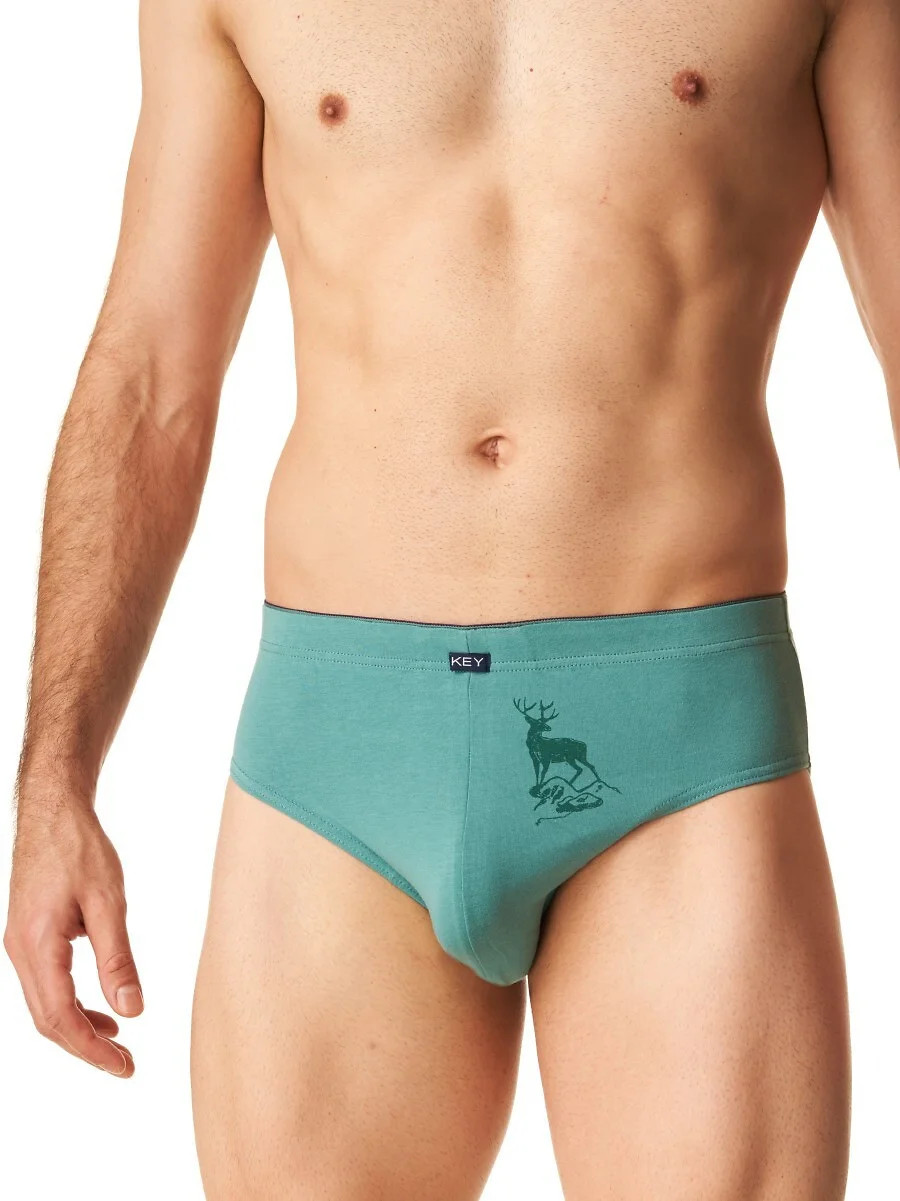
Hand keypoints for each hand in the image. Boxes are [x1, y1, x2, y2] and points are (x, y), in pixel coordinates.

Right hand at [4, 794, 142, 1075]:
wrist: (52, 809)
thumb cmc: (79, 847)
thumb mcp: (108, 902)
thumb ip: (118, 958)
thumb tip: (133, 1009)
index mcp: (36, 946)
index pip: (59, 1018)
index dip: (91, 1049)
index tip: (124, 1067)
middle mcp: (19, 951)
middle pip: (47, 1019)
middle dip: (85, 1047)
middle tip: (125, 1065)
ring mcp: (19, 943)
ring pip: (45, 1003)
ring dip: (79, 1026)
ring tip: (118, 1041)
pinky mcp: (28, 934)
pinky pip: (46, 982)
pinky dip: (72, 1002)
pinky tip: (102, 1006)